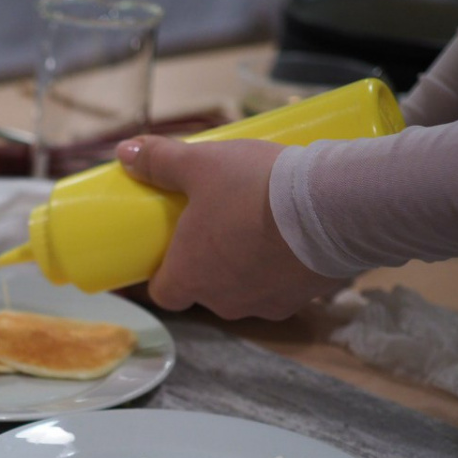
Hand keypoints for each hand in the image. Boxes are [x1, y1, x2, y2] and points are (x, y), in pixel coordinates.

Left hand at [116, 136, 346, 319]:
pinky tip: (292, 241)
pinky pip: (282, 288)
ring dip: (246, 267)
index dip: (163, 275)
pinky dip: (282, 269)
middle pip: (204, 290)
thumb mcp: (201, 164)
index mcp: (189, 278)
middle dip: (208, 264)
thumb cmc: (254, 189)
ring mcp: (262, 305)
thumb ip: (161, 161)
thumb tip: (124, 152)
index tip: (170, 250)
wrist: (332, 209)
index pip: (164, 294)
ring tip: (259, 228)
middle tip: (218, 227)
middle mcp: (221, 302)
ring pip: (245, 290)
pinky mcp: (300, 301)